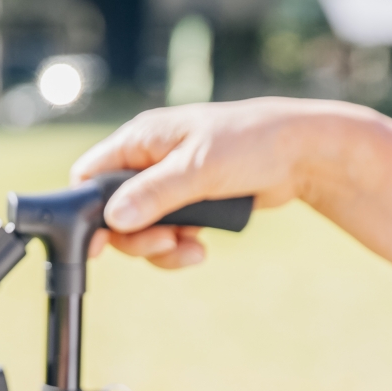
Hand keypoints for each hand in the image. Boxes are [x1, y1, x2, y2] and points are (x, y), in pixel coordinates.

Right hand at [71, 98, 391, 270]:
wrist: (303, 154)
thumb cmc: (252, 143)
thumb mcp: (200, 168)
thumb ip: (155, 194)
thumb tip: (113, 218)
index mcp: (141, 140)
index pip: (90, 175)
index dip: (88, 210)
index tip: (99, 243)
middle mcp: (149, 160)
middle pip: (114, 212)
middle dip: (137, 237)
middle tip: (166, 244)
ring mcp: (169, 183)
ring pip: (142, 228)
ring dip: (162, 247)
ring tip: (191, 250)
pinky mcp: (190, 202)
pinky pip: (168, 233)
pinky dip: (180, 247)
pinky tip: (201, 248)